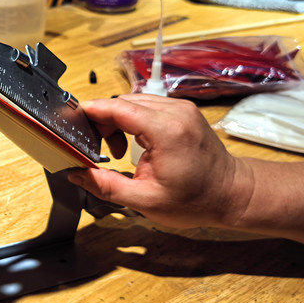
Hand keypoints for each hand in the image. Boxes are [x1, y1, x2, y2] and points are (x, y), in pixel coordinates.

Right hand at [68, 95, 253, 228]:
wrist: (232, 194)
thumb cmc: (196, 200)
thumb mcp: (144, 200)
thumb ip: (105, 185)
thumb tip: (77, 175)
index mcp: (166, 130)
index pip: (117, 107)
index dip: (90, 112)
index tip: (71, 121)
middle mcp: (175, 111)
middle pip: (122, 102)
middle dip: (102, 122)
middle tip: (99, 151)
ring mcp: (181, 108)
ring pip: (133, 102)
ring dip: (117, 122)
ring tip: (118, 151)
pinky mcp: (182, 111)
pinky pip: (147, 106)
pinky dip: (132, 121)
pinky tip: (134, 144)